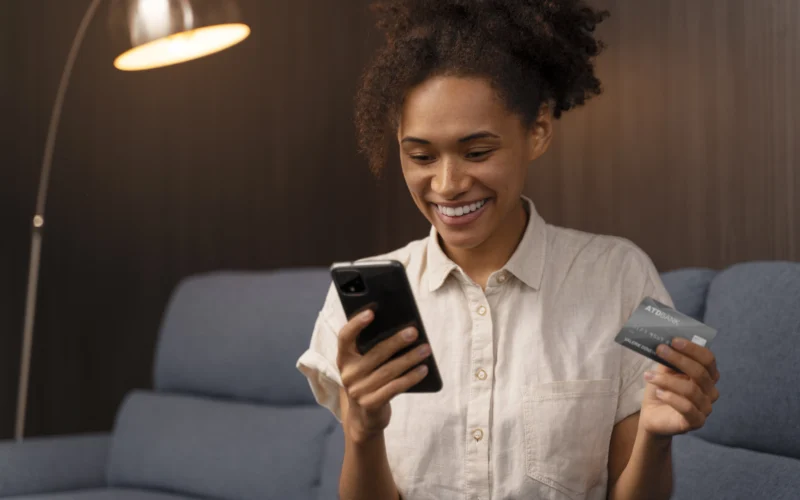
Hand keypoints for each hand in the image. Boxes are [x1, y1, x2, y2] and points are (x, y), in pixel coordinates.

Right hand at [336, 309, 431, 443]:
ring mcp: (358, 391)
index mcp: (344, 358)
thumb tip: (402, 329)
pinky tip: (423, 369)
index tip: (371, 312)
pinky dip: (411, 378)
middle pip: (375, 354)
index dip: (356, 324)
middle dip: (396, 341)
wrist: (364, 418)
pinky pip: (394, 388)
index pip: (345, 337)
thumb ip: (373, 348)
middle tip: (414, 331)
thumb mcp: (365, 364)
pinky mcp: (371, 405)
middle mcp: (348, 374)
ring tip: (425, 349)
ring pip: (388, 371)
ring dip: (409, 359)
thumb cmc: (369, 380)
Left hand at [639, 337, 720, 437]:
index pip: (708, 359)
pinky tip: (659, 392)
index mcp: (707, 376)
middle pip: (700, 372)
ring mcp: (705, 408)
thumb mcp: (664, 372)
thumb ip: (669, 359)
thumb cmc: (661, 390)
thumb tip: (666, 343)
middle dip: (678, 359)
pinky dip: (670, 397)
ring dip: (667, 380)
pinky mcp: (696, 421)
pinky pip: (687, 408)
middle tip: (660, 350)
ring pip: (691, 390)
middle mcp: (711, 391)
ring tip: (649, 376)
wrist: (653, 416)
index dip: (693, 349)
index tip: (674, 341)